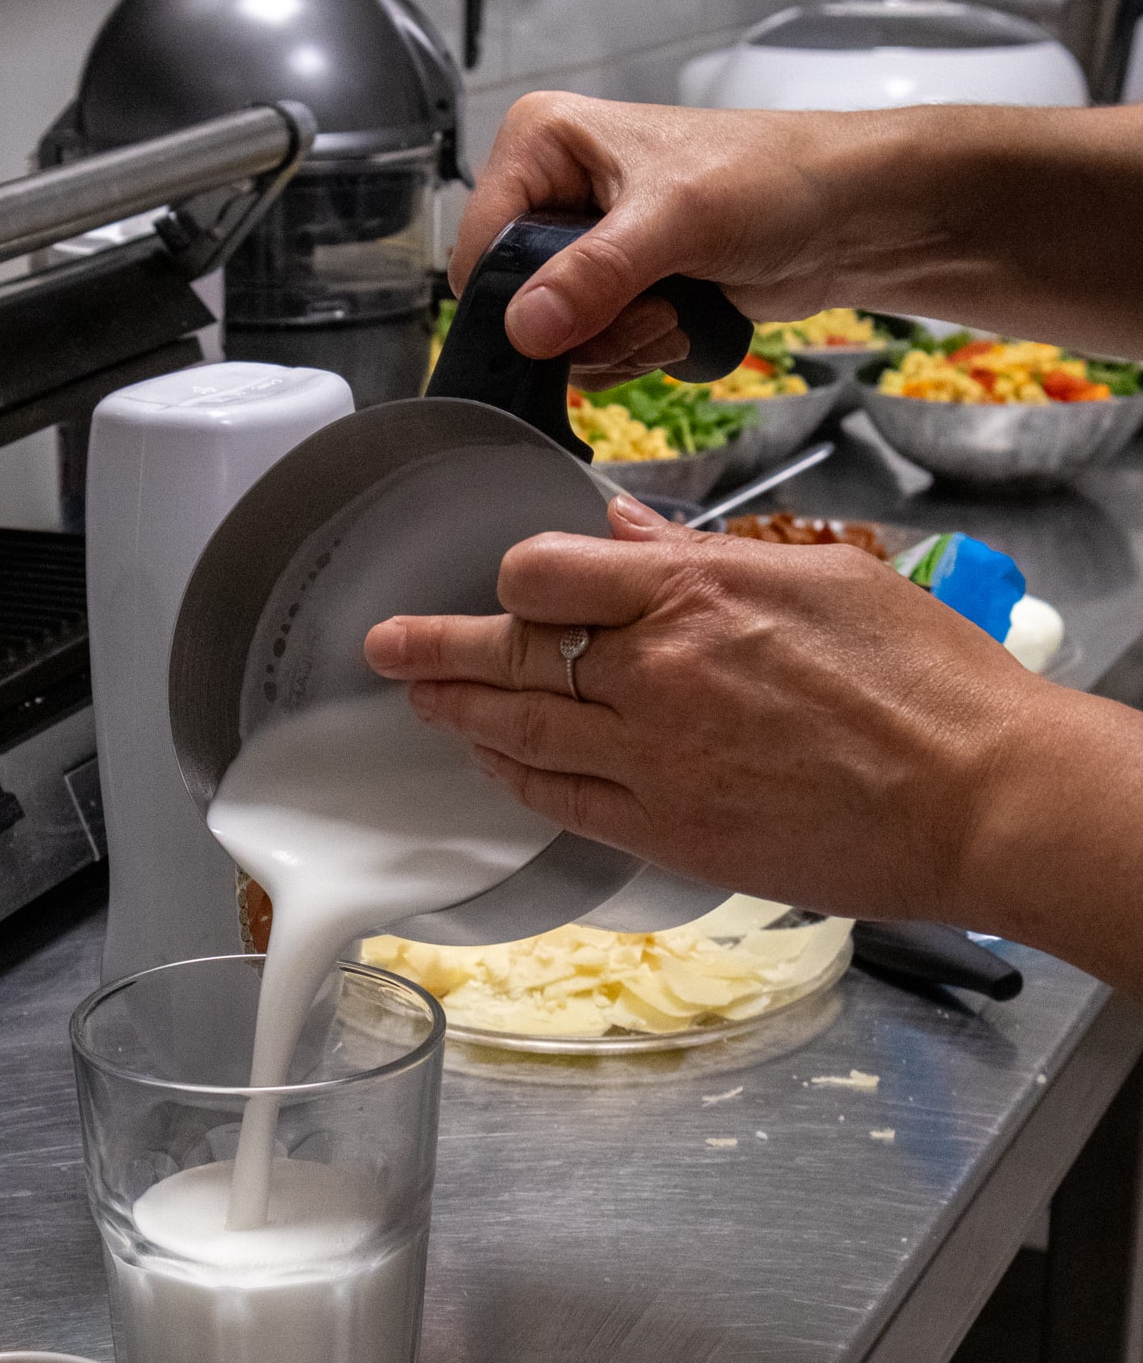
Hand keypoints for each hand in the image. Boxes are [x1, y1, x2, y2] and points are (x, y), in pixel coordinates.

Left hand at [364, 496, 1059, 928]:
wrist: (977, 798)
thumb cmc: (927, 684)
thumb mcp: (828, 577)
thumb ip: (711, 556)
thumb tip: (628, 530)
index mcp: (695, 597)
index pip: (550, 571)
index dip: (515, 575)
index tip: (505, 580)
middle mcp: (656, 677)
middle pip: (514, 656)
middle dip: (437, 649)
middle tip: (386, 646)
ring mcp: (655, 762)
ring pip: (521, 731)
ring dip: (460, 714)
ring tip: (418, 699)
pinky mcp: (669, 832)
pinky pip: (562, 802)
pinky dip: (516, 779)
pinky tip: (494, 764)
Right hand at [452, 95, 1142, 383]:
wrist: (848, 216)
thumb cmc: (776, 181)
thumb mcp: (677, 221)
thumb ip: (595, 275)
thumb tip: (526, 328)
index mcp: (541, 144)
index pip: (479, 250)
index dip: (519, 303)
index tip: (578, 318)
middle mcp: (552, 190)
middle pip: (514, 306)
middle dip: (584, 330)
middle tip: (650, 311)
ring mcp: (583, 245)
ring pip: (552, 341)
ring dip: (616, 348)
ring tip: (674, 312)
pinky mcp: (614, 289)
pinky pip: (588, 352)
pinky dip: (632, 355)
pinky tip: (677, 326)